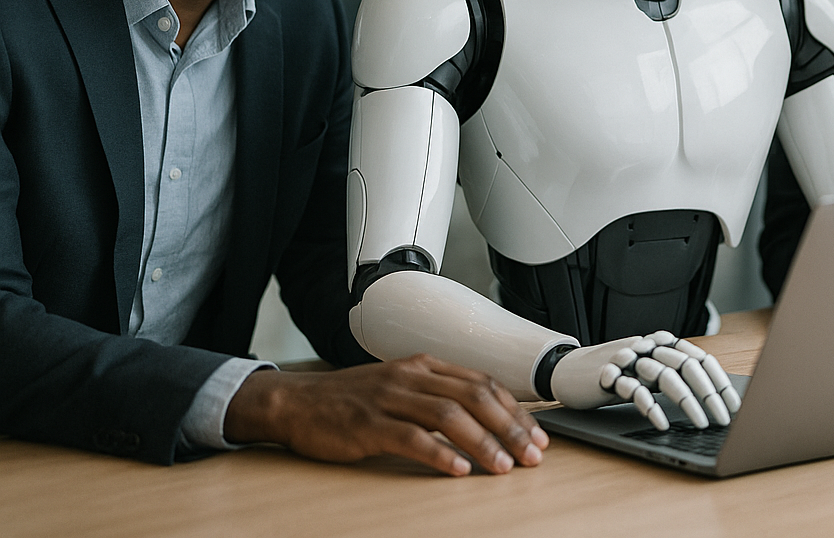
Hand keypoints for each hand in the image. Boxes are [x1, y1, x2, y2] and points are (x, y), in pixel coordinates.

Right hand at [224, 353, 548, 474]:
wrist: (296, 402)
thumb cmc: (351, 400)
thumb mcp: (401, 387)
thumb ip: (438, 397)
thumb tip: (487, 419)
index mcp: (424, 366)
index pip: (483, 383)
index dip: (515, 410)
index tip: (536, 436)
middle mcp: (412, 377)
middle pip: (474, 396)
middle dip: (509, 427)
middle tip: (531, 455)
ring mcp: (389, 398)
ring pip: (449, 415)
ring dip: (482, 442)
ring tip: (502, 466)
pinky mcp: (367, 424)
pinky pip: (410, 437)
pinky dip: (439, 453)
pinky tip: (457, 469)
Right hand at [551, 331, 739, 429]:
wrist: (568, 371)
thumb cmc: (616, 375)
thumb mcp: (648, 372)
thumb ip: (674, 376)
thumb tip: (713, 399)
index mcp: (662, 343)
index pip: (700, 358)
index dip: (719, 382)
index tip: (733, 406)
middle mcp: (648, 346)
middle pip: (687, 365)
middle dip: (709, 395)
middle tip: (722, 420)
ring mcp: (628, 359)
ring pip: (665, 376)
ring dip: (687, 402)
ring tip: (701, 424)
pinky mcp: (608, 376)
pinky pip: (634, 390)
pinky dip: (651, 408)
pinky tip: (662, 423)